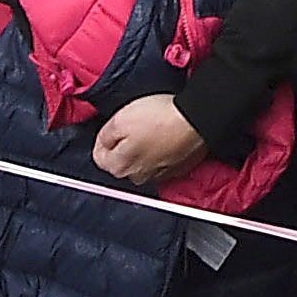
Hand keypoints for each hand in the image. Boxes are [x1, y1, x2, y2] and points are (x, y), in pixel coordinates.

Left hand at [89, 95, 212, 184]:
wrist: (197, 119)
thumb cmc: (160, 119)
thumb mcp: (119, 119)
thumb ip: (105, 135)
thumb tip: (103, 141)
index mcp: (119, 167)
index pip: (99, 156)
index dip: (104, 136)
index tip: (114, 124)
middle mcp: (137, 177)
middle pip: (122, 159)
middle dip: (125, 143)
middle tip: (136, 122)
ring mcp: (160, 175)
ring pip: (143, 159)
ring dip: (146, 145)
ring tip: (155, 125)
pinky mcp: (178, 168)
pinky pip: (163, 159)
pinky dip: (164, 148)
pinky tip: (168, 133)